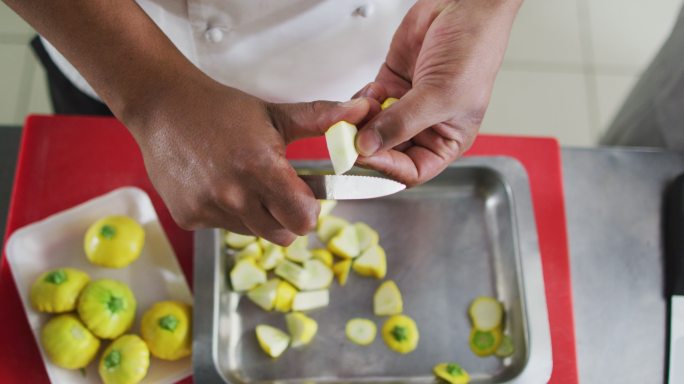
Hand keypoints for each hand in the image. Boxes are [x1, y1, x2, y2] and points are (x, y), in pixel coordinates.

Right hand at [129, 75, 368, 244]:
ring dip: (256, 215)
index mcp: (260, 169)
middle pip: (282, 235)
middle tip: (275, 189)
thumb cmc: (221, 108)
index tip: (303, 194)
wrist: (163, 106)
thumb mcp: (275, 113)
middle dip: (286, 217)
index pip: (303, 220)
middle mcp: (233, 195)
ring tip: (242, 180)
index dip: (308, 209)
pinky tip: (216, 184)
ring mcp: (208, 209)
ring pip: (253, 233)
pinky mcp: (188, 218)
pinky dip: (227, 214)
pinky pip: (223, 228)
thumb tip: (364, 112)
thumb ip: (322, 118)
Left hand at [354, 0, 520, 185]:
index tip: (366, 156)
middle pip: (386, 151)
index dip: (387, 168)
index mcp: (447, 139)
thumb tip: (368, 147)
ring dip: (361, 121)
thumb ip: (401, 123)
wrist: (464, 5)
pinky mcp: (390, 85)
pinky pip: (364, 103)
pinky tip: (371, 91)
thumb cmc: (473, 49)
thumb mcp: (440, 95)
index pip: (411, 170)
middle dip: (368, 144)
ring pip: (371, 128)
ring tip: (363, 108)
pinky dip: (360, 101)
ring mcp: (405, 106)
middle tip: (350, 136)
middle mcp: (425, 127)